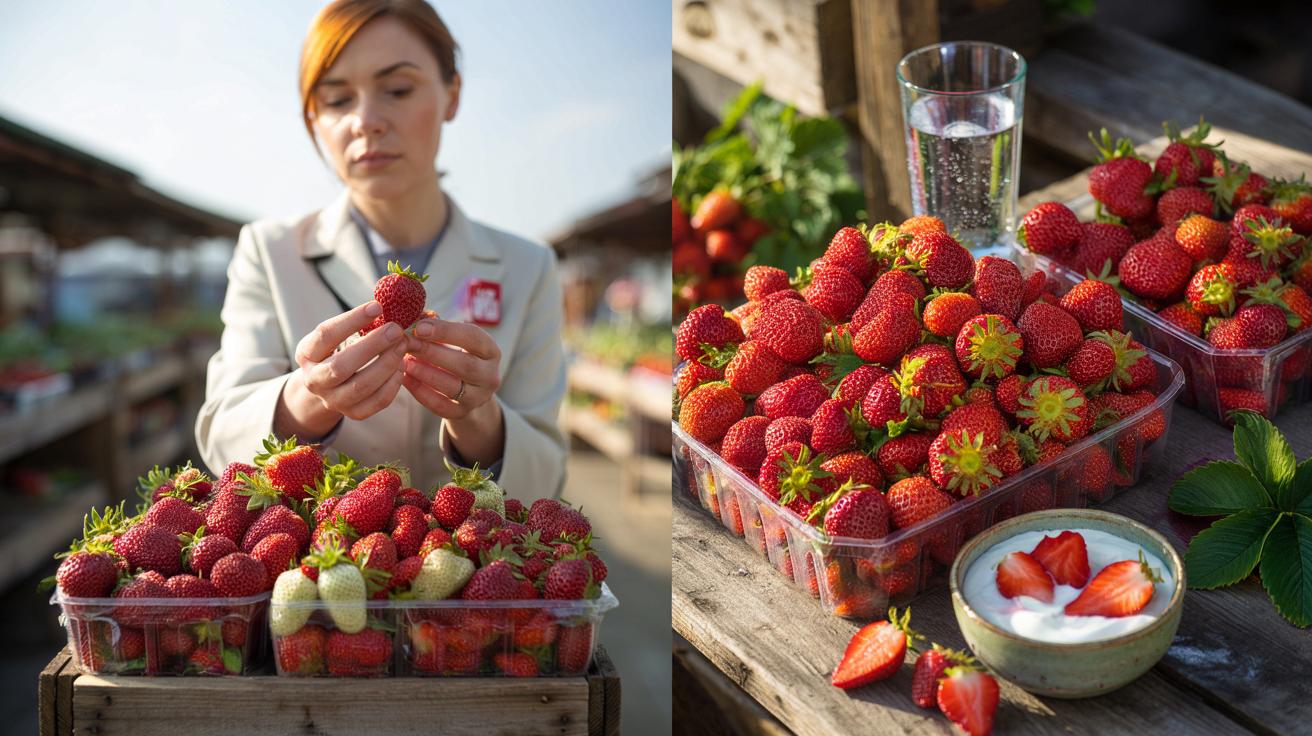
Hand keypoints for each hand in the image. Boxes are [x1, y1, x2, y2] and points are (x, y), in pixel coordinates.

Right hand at [275, 301, 406, 436]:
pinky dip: (393, 383)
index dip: (352, 320)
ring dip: (387, 363)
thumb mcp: (338, 334)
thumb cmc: (337, 350)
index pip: (326, 335)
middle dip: (373, 346)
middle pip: (342, 366)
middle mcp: (315, 380)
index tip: (377, 306)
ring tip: (403, 345)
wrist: (328, 386)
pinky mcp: (354, 413)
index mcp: (307, 354)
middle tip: (396, 330)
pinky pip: (378, 401)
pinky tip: (401, 366)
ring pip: (362, 386)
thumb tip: (390, 306)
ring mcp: (333, 400)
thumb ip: (360, 322)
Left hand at [402, 317, 504, 464]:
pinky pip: (441, 406)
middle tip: (408, 343)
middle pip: (465, 365)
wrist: (467, 389)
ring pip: (453, 387)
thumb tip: (413, 317)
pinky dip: (421, 393)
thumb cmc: (456, 353)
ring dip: (426, 373)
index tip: (419, 326)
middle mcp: (490, 376)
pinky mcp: (462, 413)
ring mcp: (479, 397)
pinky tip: (405, 379)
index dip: (446, 331)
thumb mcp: (454, 339)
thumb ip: (437, 328)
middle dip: (433, 352)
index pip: (473, 338)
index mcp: (491, 351)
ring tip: (405, 361)